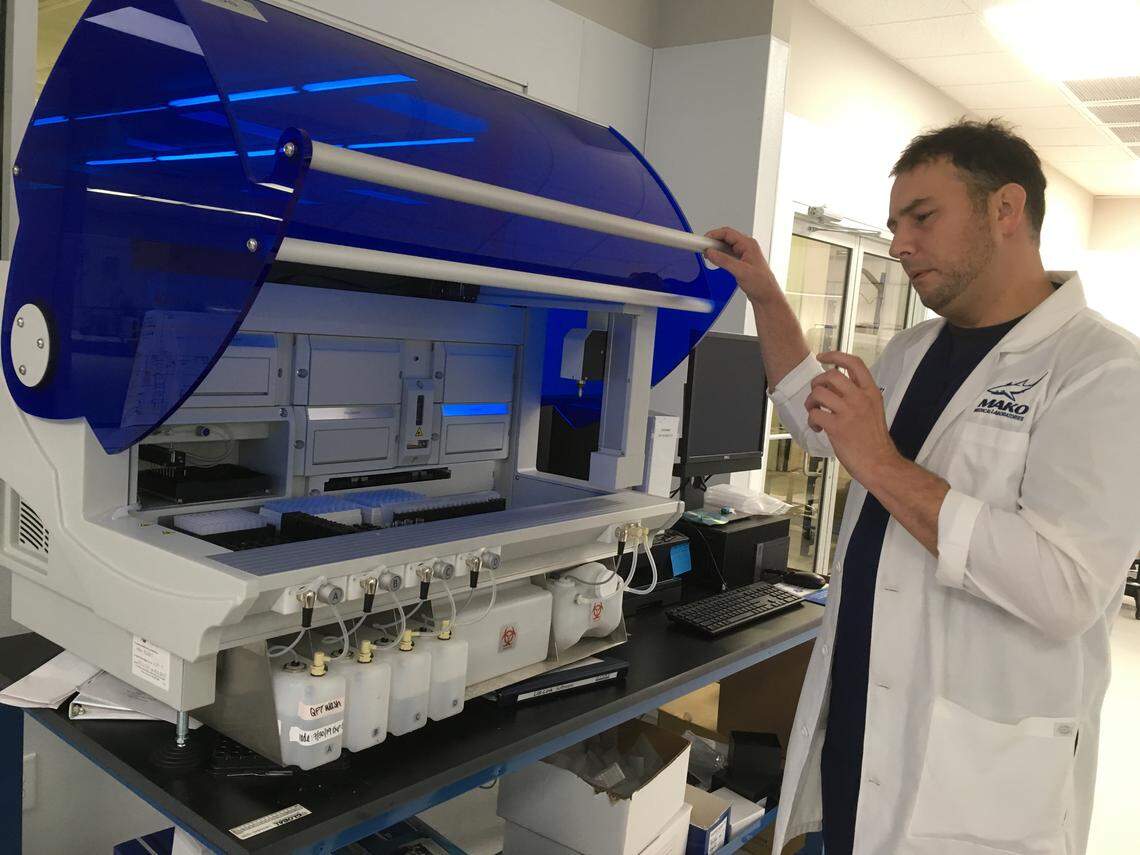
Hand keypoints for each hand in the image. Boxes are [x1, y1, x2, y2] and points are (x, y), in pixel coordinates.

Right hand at [704, 227, 780, 304]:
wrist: (766, 296)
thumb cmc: (762, 284)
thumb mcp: (741, 271)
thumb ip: (724, 261)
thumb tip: (711, 253)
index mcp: (748, 244)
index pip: (727, 233)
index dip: (713, 235)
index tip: (703, 240)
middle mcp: (746, 247)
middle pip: (725, 237)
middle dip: (713, 242)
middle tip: (702, 248)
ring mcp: (743, 254)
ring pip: (725, 246)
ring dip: (715, 249)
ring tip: (707, 255)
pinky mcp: (740, 261)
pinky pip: (727, 254)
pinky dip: (719, 256)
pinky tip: (714, 260)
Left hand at [806, 352, 902, 488]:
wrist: (880, 463)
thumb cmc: (874, 440)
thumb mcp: (873, 410)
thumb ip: (858, 396)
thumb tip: (834, 387)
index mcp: (871, 392)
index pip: (854, 363)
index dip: (835, 355)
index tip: (823, 357)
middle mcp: (860, 398)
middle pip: (830, 375)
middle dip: (817, 382)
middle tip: (816, 395)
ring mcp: (848, 412)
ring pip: (818, 393)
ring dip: (810, 402)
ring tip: (815, 412)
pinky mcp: (837, 427)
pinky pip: (814, 414)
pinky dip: (811, 420)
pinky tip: (818, 428)